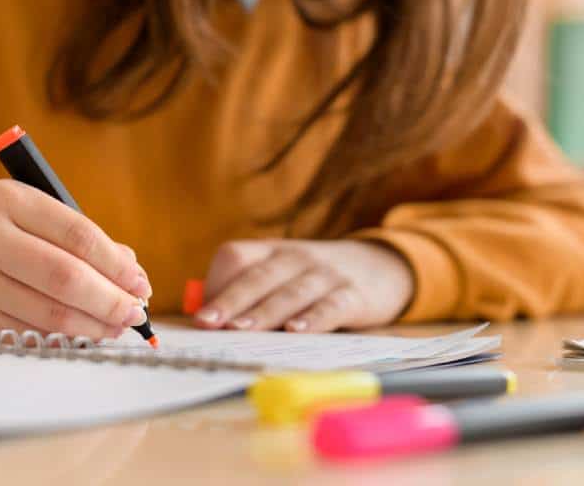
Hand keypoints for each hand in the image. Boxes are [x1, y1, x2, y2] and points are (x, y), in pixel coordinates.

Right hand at [0, 180, 150, 339]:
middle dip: (110, 299)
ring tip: (116, 327)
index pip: (77, 233)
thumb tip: (133, 274)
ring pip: (50, 312)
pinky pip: (31, 333)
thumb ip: (81, 240)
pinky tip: (84, 336)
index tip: (140, 283)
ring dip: (93, 325)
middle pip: (65, 276)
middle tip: (136, 312)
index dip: (116, 263)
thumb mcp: (32, 221)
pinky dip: (66, 339)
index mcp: (8, 199)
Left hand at [194, 240, 413, 331]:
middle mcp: (295, 258)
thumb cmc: (314, 280)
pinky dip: (313, 319)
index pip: (235, 256)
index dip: (217, 283)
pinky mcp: (353, 295)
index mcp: (270, 252)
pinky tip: (297, 332)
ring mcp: (325, 275)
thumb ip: (250, 296)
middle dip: (230, 300)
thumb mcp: (282, 276)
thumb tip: (210, 327)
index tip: (201, 316)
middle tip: (209, 323)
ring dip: (265, 312)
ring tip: (242, 329)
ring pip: (290, 292)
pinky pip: (331, 306)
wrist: (382, 266)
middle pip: (258, 276)